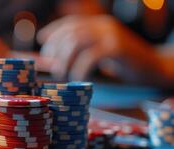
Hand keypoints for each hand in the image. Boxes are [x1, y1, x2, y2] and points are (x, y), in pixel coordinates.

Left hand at [37, 15, 160, 81]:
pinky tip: (78, 79)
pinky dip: (80, 69)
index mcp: (99, 24)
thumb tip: (56, 60)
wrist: (154, 67)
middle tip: (54, 68)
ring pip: (77, 42)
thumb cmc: (125, 63)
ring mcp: (111, 35)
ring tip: (63, 74)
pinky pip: (91, 56)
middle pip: (71, 33)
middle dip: (57, 50)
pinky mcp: (117, 48)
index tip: (42, 40)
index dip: (54, 31)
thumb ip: (84, 51)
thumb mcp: (103, 52)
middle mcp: (104, 25)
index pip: (71, 23)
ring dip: (65, 60)